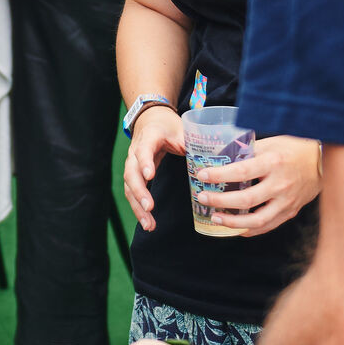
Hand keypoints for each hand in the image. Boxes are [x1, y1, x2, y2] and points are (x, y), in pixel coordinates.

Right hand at [122, 105, 183, 228]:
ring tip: (149, 225)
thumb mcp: (182, 130)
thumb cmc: (168, 126)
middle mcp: (135, 151)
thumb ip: (193, 144)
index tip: (150, 175)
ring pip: (129, 187)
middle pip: (132, 173)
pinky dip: (138, 208)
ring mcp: (132, 164)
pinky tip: (148, 222)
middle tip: (150, 208)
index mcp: (149, 137)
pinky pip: (132, 192)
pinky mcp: (134, 174)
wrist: (150, 119)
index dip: (145, 162)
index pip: (143, 150)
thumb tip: (214, 160)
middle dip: (139, 192)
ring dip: (138, 207)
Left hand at [194, 135, 321, 235]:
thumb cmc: (295, 149)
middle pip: (245, 199)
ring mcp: (287, 201)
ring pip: (257, 220)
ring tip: (215, 218)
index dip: (220, 175)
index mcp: (274, 162)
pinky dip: (250, 229)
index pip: (241, 171)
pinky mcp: (291, 211)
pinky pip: (268, 225)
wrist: (325, 161)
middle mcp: (280, 184)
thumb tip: (222, 156)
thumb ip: (249, 150)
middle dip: (220, 201)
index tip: (202, 175)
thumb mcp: (271, 143)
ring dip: (232, 222)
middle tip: (202, 198)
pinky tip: (236, 228)